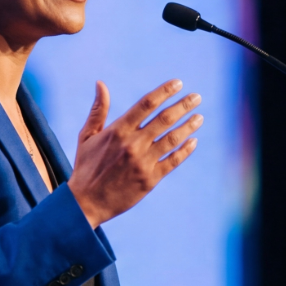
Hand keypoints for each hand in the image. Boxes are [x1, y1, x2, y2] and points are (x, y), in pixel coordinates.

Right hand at [66, 79, 202, 228]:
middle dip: (183, 105)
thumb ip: (98, 110)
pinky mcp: (150, 180)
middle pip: (164, 119)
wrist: (87, 203)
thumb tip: (100, 83)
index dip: (164, 91)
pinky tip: (193, 141)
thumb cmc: (86, 167)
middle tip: (197, 97)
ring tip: (199, 117)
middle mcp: (132, 144)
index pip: (146, 104)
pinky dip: (185, 150)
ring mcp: (143, 162)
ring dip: (188, 126)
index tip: (178, 83)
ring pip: (172, 139)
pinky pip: (173, 161)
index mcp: (117, 131)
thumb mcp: (87, 136)